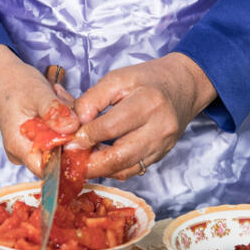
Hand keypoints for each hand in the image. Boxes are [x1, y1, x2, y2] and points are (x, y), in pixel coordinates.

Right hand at [0, 45, 80, 175]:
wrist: (1, 75)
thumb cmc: (15, 83)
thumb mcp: (38, 93)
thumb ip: (55, 112)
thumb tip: (73, 129)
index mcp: (19, 146)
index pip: (48, 170)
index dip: (70, 160)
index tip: (85, 137)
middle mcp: (21, 152)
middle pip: (57, 157)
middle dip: (71, 134)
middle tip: (69, 106)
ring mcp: (27, 147)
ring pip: (59, 145)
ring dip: (68, 125)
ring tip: (60, 100)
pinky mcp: (34, 140)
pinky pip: (55, 138)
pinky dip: (62, 123)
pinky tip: (58, 104)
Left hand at [70, 53, 217, 179]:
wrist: (183, 86)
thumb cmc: (147, 80)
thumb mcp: (117, 79)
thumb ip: (92, 99)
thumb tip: (74, 124)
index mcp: (147, 102)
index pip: (109, 128)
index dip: (84, 137)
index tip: (66, 140)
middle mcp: (159, 128)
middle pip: (118, 157)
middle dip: (88, 163)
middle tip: (69, 159)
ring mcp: (162, 146)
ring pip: (124, 169)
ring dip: (98, 169)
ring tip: (81, 160)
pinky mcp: (160, 156)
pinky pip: (131, 171)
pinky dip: (111, 170)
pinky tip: (99, 160)